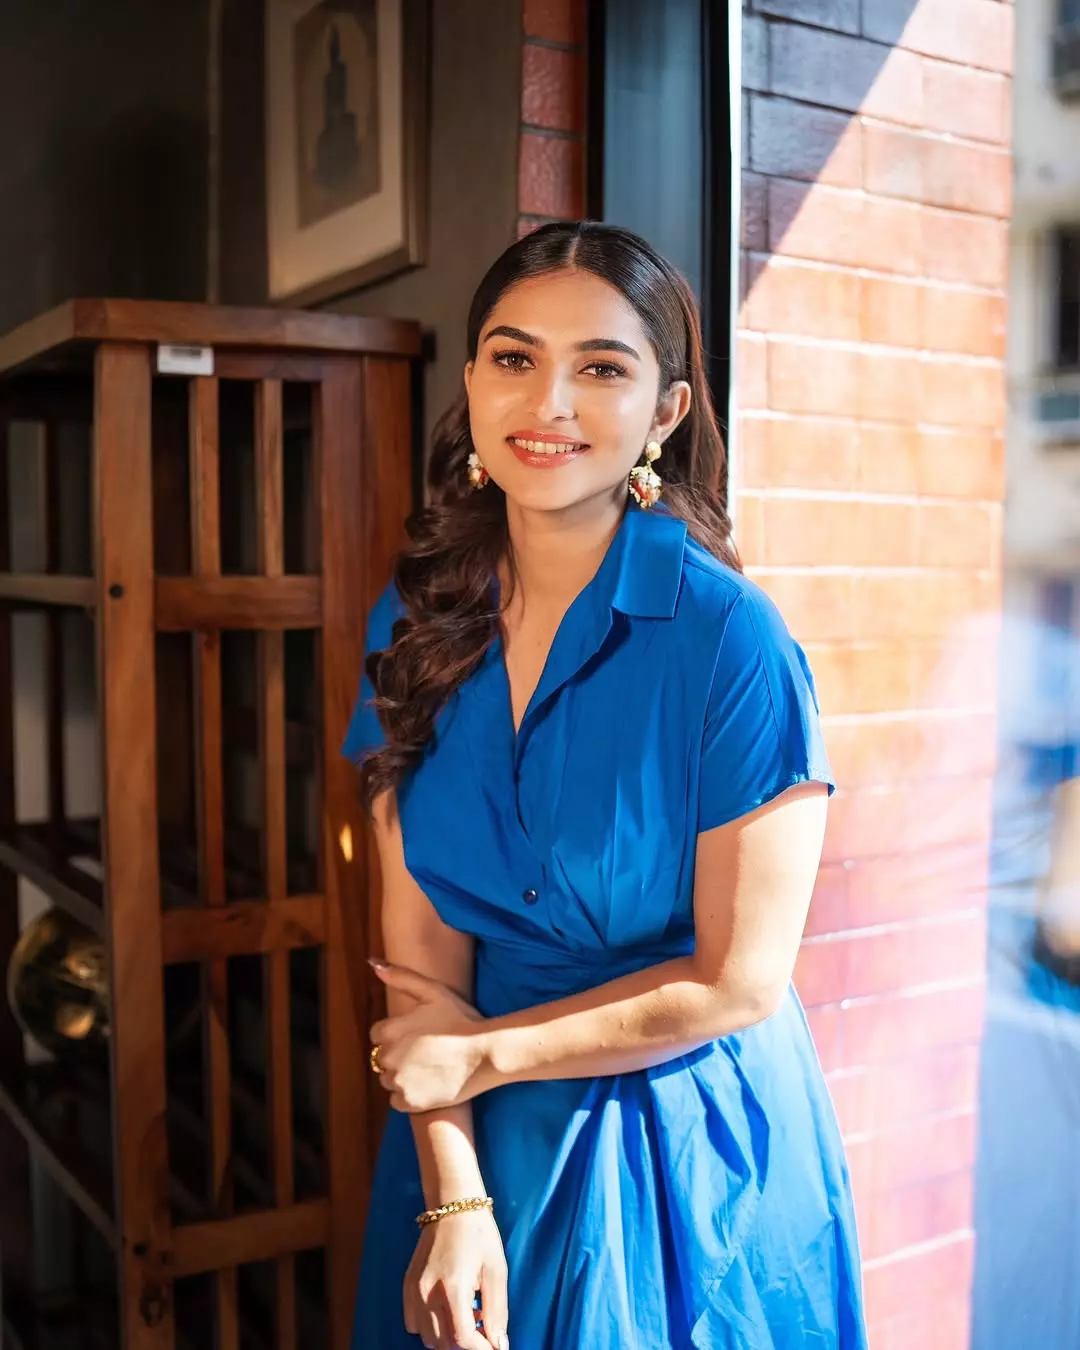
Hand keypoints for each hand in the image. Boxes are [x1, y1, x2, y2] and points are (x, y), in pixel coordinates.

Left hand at [369, 961, 492, 1112]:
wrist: (486, 1053)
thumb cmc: (461, 1019)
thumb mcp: (433, 991)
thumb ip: (401, 977)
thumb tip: (373, 963)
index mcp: (389, 1030)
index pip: (377, 1035)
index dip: (396, 1035)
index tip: (417, 1036)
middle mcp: (388, 1057)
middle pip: (382, 1059)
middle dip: (398, 1056)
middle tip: (427, 1053)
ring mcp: (399, 1081)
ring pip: (389, 1081)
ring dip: (403, 1077)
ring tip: (430, 1068)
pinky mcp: (410, 1103)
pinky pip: (397, 1101)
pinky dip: (410, 1097)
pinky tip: (430, 1084)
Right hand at [403, 1207, 508, 1349]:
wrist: (452, 1204)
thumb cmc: (479, 1233)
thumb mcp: (497, 1271)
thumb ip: (497, 1312)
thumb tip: (499, 1345)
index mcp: (453, 1288)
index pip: (462, 1339)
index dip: (481, 1349)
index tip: (495, 1347)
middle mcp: (428, 1293)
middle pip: (443, 1343)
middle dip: (466, 1344)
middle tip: (484, 1328)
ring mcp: (414, 1290)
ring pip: (428, 1337)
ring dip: (449, 1337)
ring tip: (469, 1316)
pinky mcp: (408, 1286)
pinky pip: (414, 1323)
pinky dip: (431, 1327)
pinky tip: (449, 1310)